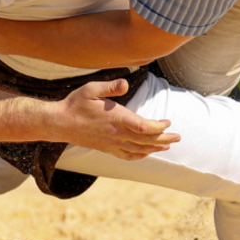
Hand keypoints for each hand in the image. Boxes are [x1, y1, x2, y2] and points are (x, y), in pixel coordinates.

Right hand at [53, 79, 178, 160]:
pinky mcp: (107, 148)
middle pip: (146, 140)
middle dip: (164, 139)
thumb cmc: (76, 104)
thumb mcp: (91, 89)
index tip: (168, 121)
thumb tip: (125, 83)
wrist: (60, 123)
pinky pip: (127, 156)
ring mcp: (112, 143)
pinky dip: (140, 155)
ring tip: (168, 145)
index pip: (144, 127)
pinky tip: (146, 153)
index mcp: (116, 119)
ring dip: (155, 148)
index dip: (159, 126)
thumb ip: (110, 86)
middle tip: (179, 136)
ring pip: (139, 150)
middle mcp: (116, 134)